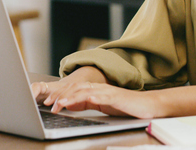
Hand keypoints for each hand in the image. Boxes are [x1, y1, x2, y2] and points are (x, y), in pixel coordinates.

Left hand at [31, 80, 158, 118]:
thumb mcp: (102, 106)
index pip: (73, 89)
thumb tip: (69, 105)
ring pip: (85, 91)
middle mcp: (99, 87)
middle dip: (60, 95)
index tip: (48, 102)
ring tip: (59, 104)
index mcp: (95, 89)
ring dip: (70, 97)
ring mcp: (107, 91)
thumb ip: (86, 104)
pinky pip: (101, 96)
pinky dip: (91, 98)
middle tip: (48, 103)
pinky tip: (84, 102)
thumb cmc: (125, 107)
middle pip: (75, 88)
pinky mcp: (116, 97)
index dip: (60, 95)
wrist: (147, 105)